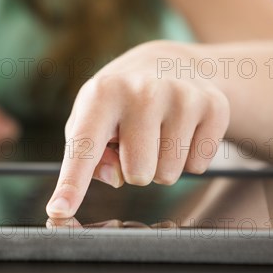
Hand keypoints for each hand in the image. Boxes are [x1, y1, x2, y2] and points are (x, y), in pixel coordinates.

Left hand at [46, 41, 229, 217]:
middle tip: (137, 140)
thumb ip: (86, 151)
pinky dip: (188, 158)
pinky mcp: (214, 107)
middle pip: (137, 175)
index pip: (85, 147)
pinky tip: (182, 129)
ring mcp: (182, 97)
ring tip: (158, 133)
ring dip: (161, 164)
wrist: (170, 63)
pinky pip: (198, 167)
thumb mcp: (91, 116)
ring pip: (168, 174)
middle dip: (135, 168)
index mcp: (103, 94)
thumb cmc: (120, 100)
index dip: (72, 183)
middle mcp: (143, 92)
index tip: (58, 209)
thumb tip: (114, 177)